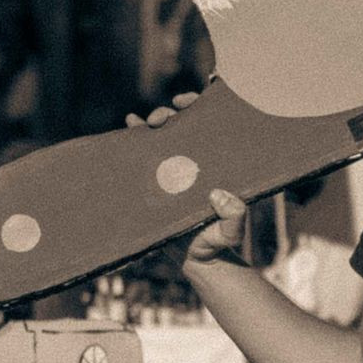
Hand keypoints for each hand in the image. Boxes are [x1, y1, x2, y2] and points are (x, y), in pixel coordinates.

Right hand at [124, 94, 247, 264]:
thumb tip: (220, 195)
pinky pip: (141, 156)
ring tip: (143, 122)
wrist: (195, 260)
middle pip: (179, 126)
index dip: (196, 107)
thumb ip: (233, 217)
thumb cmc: (216, 242)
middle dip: (168, 114)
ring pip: (159, 137)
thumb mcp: (230, 231)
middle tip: (163, 118)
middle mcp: (191, 162)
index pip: (205, 126)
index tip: (186, 102)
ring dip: (150, 122)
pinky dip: (133, 137)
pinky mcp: (152, 183)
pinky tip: (128, 123)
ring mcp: (170, 170)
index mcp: (211, 164)